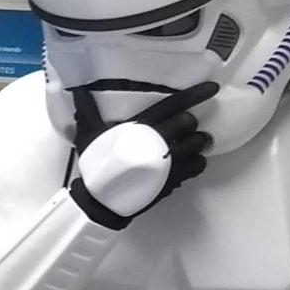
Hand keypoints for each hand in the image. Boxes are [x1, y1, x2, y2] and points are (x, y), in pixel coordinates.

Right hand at [69, 82, 214, 227]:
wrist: (100, 200)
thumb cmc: (96, 165)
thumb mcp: (88, 135)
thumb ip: (88, 111)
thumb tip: (77, 90)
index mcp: (141, 126)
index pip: (173, 105)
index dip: (195, 94)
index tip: (212, 88)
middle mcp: (158, 141)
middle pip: (188, 123)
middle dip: (190, 123)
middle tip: (188, 126)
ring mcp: (169, 161)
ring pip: (198, 143)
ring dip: (199, 141)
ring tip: (194, 143)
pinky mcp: (174, 179)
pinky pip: (198, 165)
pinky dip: (198, 161)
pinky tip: (191, 161)